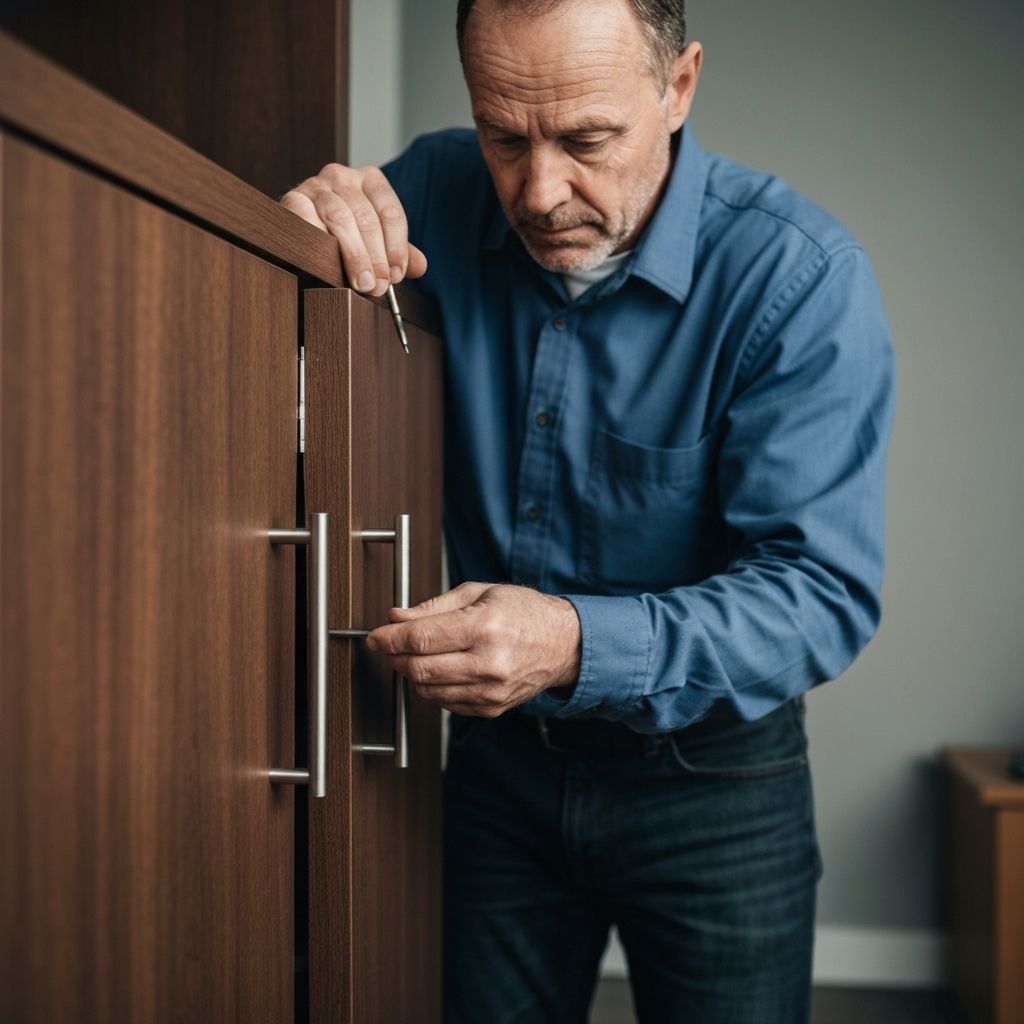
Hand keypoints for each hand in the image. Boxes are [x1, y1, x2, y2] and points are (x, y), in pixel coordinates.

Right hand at [279, 164, 427, 297]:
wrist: (301, 232)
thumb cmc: (344, 236)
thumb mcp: (375, 241)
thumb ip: (398, 251)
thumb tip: (421, 267)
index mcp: (370, 180)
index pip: (391, 212)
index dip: (396, 248)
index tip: (397, 275)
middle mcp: (343, 176)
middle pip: (367, 218)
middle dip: (376, 257)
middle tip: (378, 286)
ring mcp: (316, 185)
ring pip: (341, 219)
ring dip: (355, 256)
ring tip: (362, 283)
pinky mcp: (293, 199)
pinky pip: (310, 221)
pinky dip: (322, 245)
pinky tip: (330, 266)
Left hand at [365, 582, 581, 716]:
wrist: (564, 644)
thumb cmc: (524, 612)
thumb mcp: (479, 593)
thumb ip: (433, 607)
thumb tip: (396, 618)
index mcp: (485, 627)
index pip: (421, 639)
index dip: (389, 638)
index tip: (376, 636)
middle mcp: (489, 663)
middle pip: (419, 669)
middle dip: (395, 656)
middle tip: (390, 644)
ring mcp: (491, 691)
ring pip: (428, 690)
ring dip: (412, 673)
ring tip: (418, 655)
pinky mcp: (491, 709)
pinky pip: (445, 703)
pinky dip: (433, 687)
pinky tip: (442, 669)